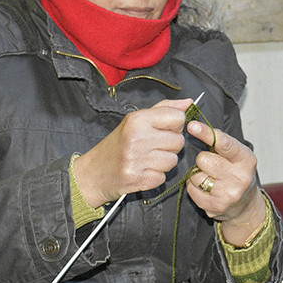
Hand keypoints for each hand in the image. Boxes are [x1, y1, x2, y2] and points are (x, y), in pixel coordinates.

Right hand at [74, 99, 192, 207]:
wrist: (93, 173)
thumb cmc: (118, 144)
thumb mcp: (136, 121)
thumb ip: (164, 109)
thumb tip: (189, 102)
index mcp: (138, 119)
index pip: (178, 117)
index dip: (175, 125)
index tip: (163, 130)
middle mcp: (137, 137)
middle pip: (179, 141)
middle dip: (169, 146)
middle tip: (152, 147)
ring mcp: (137, 160)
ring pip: (173, 160)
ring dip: (163, 163)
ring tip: (146, 160)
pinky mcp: (137, 179)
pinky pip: (163, 177)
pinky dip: (155, 177)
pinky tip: (142, 172)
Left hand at [186, 121, 266, 246]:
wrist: (245, 204)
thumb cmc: (237, 172)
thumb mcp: (236, 154)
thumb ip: (221, 140)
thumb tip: (196, 127)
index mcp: (246, 159)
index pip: (224, 143)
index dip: (206, 133)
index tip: (192, 126)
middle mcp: (240, 177)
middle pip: (203, 159)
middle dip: (202, 159)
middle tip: (212, 164)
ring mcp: (228, 194)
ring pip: (195, 176)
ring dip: (197, 174)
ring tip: (209, 177)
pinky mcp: (216, 206)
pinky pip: (192, 190)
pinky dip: (194, 187)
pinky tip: (205, 188)